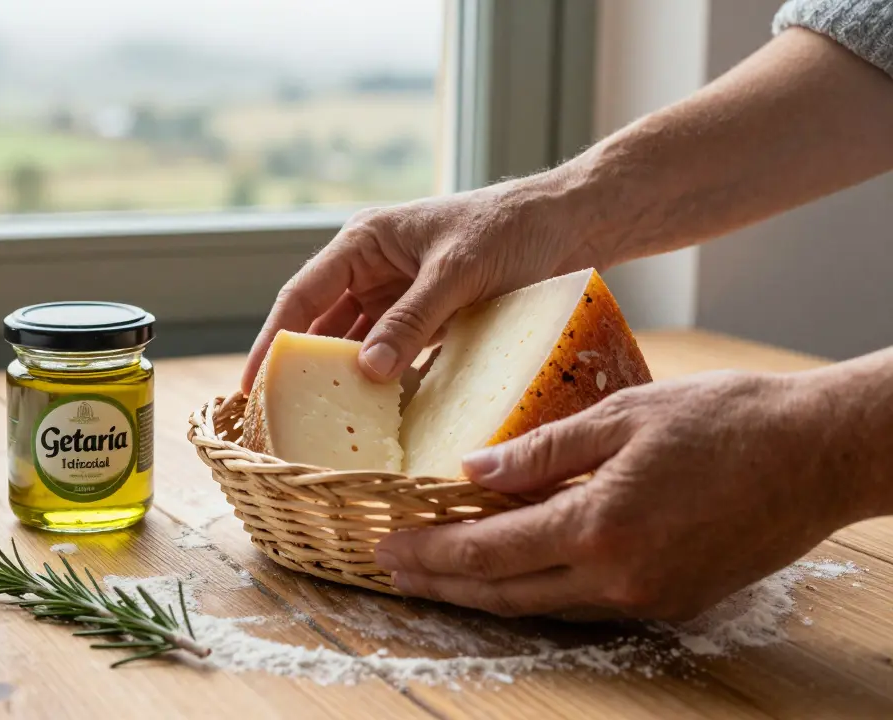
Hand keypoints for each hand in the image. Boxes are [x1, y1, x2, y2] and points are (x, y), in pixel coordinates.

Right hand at [240, 172, 595, 392]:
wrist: (572, 223)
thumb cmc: (512, 230)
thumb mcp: (456, 273)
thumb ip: (411, 321)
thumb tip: (366, 371)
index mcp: (364, 242)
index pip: (302, 296)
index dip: (272, 341)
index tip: (250, 385)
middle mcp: (374, 268)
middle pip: (324, 325)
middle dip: (304, 368)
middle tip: (281, 418)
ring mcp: (401, 294)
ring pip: (359, 344)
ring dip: (346, 380)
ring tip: (326, 425)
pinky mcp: (431, 316)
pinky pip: (397, 354)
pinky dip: (388, 383)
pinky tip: (380, 417)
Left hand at [373, 369, 876, 620]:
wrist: (819, 453)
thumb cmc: (726, 419)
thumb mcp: (621, 416)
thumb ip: (539, 450)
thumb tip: (471, 469)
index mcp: (597, 526)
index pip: (485, 552)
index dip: (429, 553)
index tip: (387, 546)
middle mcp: (618, 576)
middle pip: (505, 594)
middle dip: (442, 583)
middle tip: (392, 568)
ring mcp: (647, 596)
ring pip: (543, 605)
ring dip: (486, 592)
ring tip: (440, 573)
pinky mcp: (672, 599)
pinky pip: (585, 603)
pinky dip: (539, 587)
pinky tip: (515, 567)